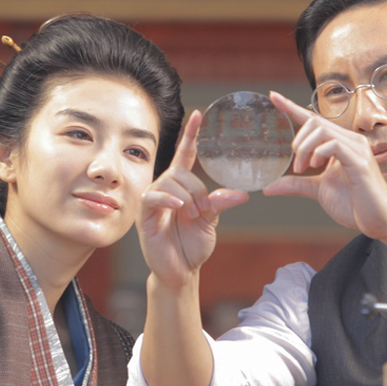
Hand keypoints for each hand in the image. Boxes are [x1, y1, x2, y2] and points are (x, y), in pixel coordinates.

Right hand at [138, 110, 248, 288]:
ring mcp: (154, 201)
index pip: (185, 154)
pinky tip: (179, 207)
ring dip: (187, 196)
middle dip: (196, 188)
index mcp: (182, 186)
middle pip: (179, 170)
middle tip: (204, 210)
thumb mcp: (211, 220)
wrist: (181, 271)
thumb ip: (220, 203)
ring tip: (193, 215)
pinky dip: (168, 199)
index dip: (191, 135)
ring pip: (169, 181)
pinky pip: (154, 197)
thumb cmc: (193, 244)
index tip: (199, 114)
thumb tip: (241, 193)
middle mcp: (166, 188)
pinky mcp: (145, 214)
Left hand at [263, 91, 386, 240]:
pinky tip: (315, 166)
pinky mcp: (360, 161)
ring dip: (305, 149)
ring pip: (322, 130)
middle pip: (315, 122)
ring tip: (303, 169)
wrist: (379, 222)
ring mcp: (357, 149)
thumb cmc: (355, 205)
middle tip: (297, 167)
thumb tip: (269, 188)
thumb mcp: (318, 191)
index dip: (291, 107)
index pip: (314, 120)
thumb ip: (296, 185)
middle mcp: (351, 141)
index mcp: (341, 144)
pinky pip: (334, 144)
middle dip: (298, 142)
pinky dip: (319, 152)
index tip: (273, 96)